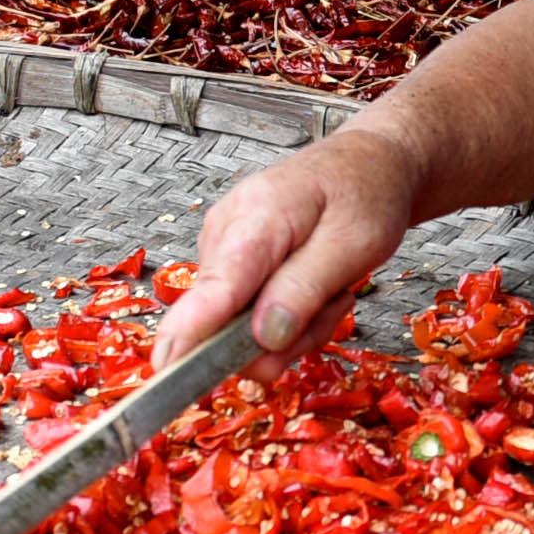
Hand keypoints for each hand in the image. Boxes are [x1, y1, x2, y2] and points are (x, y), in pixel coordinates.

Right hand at [151, 128, 420, 378]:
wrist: (367, 164)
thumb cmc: (365, 195)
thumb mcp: (355, 244)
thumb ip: (305, 289)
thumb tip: (263, 338)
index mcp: (256, 218)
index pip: (215, 287)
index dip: (188, 333)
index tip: (166, 369)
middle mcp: (224, 232)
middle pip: (229, 321)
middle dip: (285, 336)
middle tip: (335, 304)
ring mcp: (223, 249)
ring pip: (241, 327)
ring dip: (294, 327)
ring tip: (330, 290)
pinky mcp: (230, 264)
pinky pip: (249, 316)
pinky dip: (288, 316)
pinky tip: (315, 289)